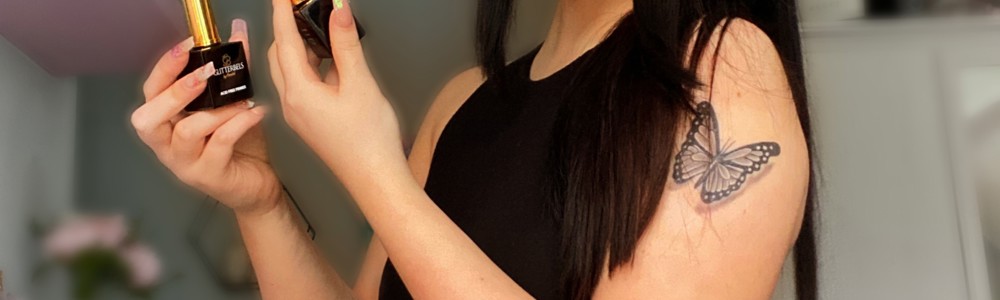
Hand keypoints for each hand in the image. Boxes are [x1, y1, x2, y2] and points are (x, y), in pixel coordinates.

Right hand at [132, 19, 282, 215]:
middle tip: (205, 74)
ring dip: (216, 111)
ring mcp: (185, 163)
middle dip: (175, 92)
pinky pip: (218, 145)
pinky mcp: (208, 175)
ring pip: (186, 131)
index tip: (186, 46)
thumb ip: (233, 72)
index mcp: (167, 124)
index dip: (164, 69)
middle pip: (148, 119)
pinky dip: (238, 124)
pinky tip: (255, 113)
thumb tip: (238, 33)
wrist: (257, 186)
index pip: (151, 93)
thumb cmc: (240, 146)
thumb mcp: (234, 105)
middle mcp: (167, 145)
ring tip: (242, 100)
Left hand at [268, 0, 407, 186]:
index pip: (284, 41)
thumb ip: (346, 45)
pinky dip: (313, 66)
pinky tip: (333, 61)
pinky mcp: (312, 121)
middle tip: (301, 8)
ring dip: (301, 47)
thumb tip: (338, 13)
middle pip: (280, 55)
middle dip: (288, 28)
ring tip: (320, 28)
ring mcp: (301, 114)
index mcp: (299, 93)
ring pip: (292, 70)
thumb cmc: (368, 141)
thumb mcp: (360, 84)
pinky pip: (304, 85)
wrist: (375, 178)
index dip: (283, 12)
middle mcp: (292, 104)